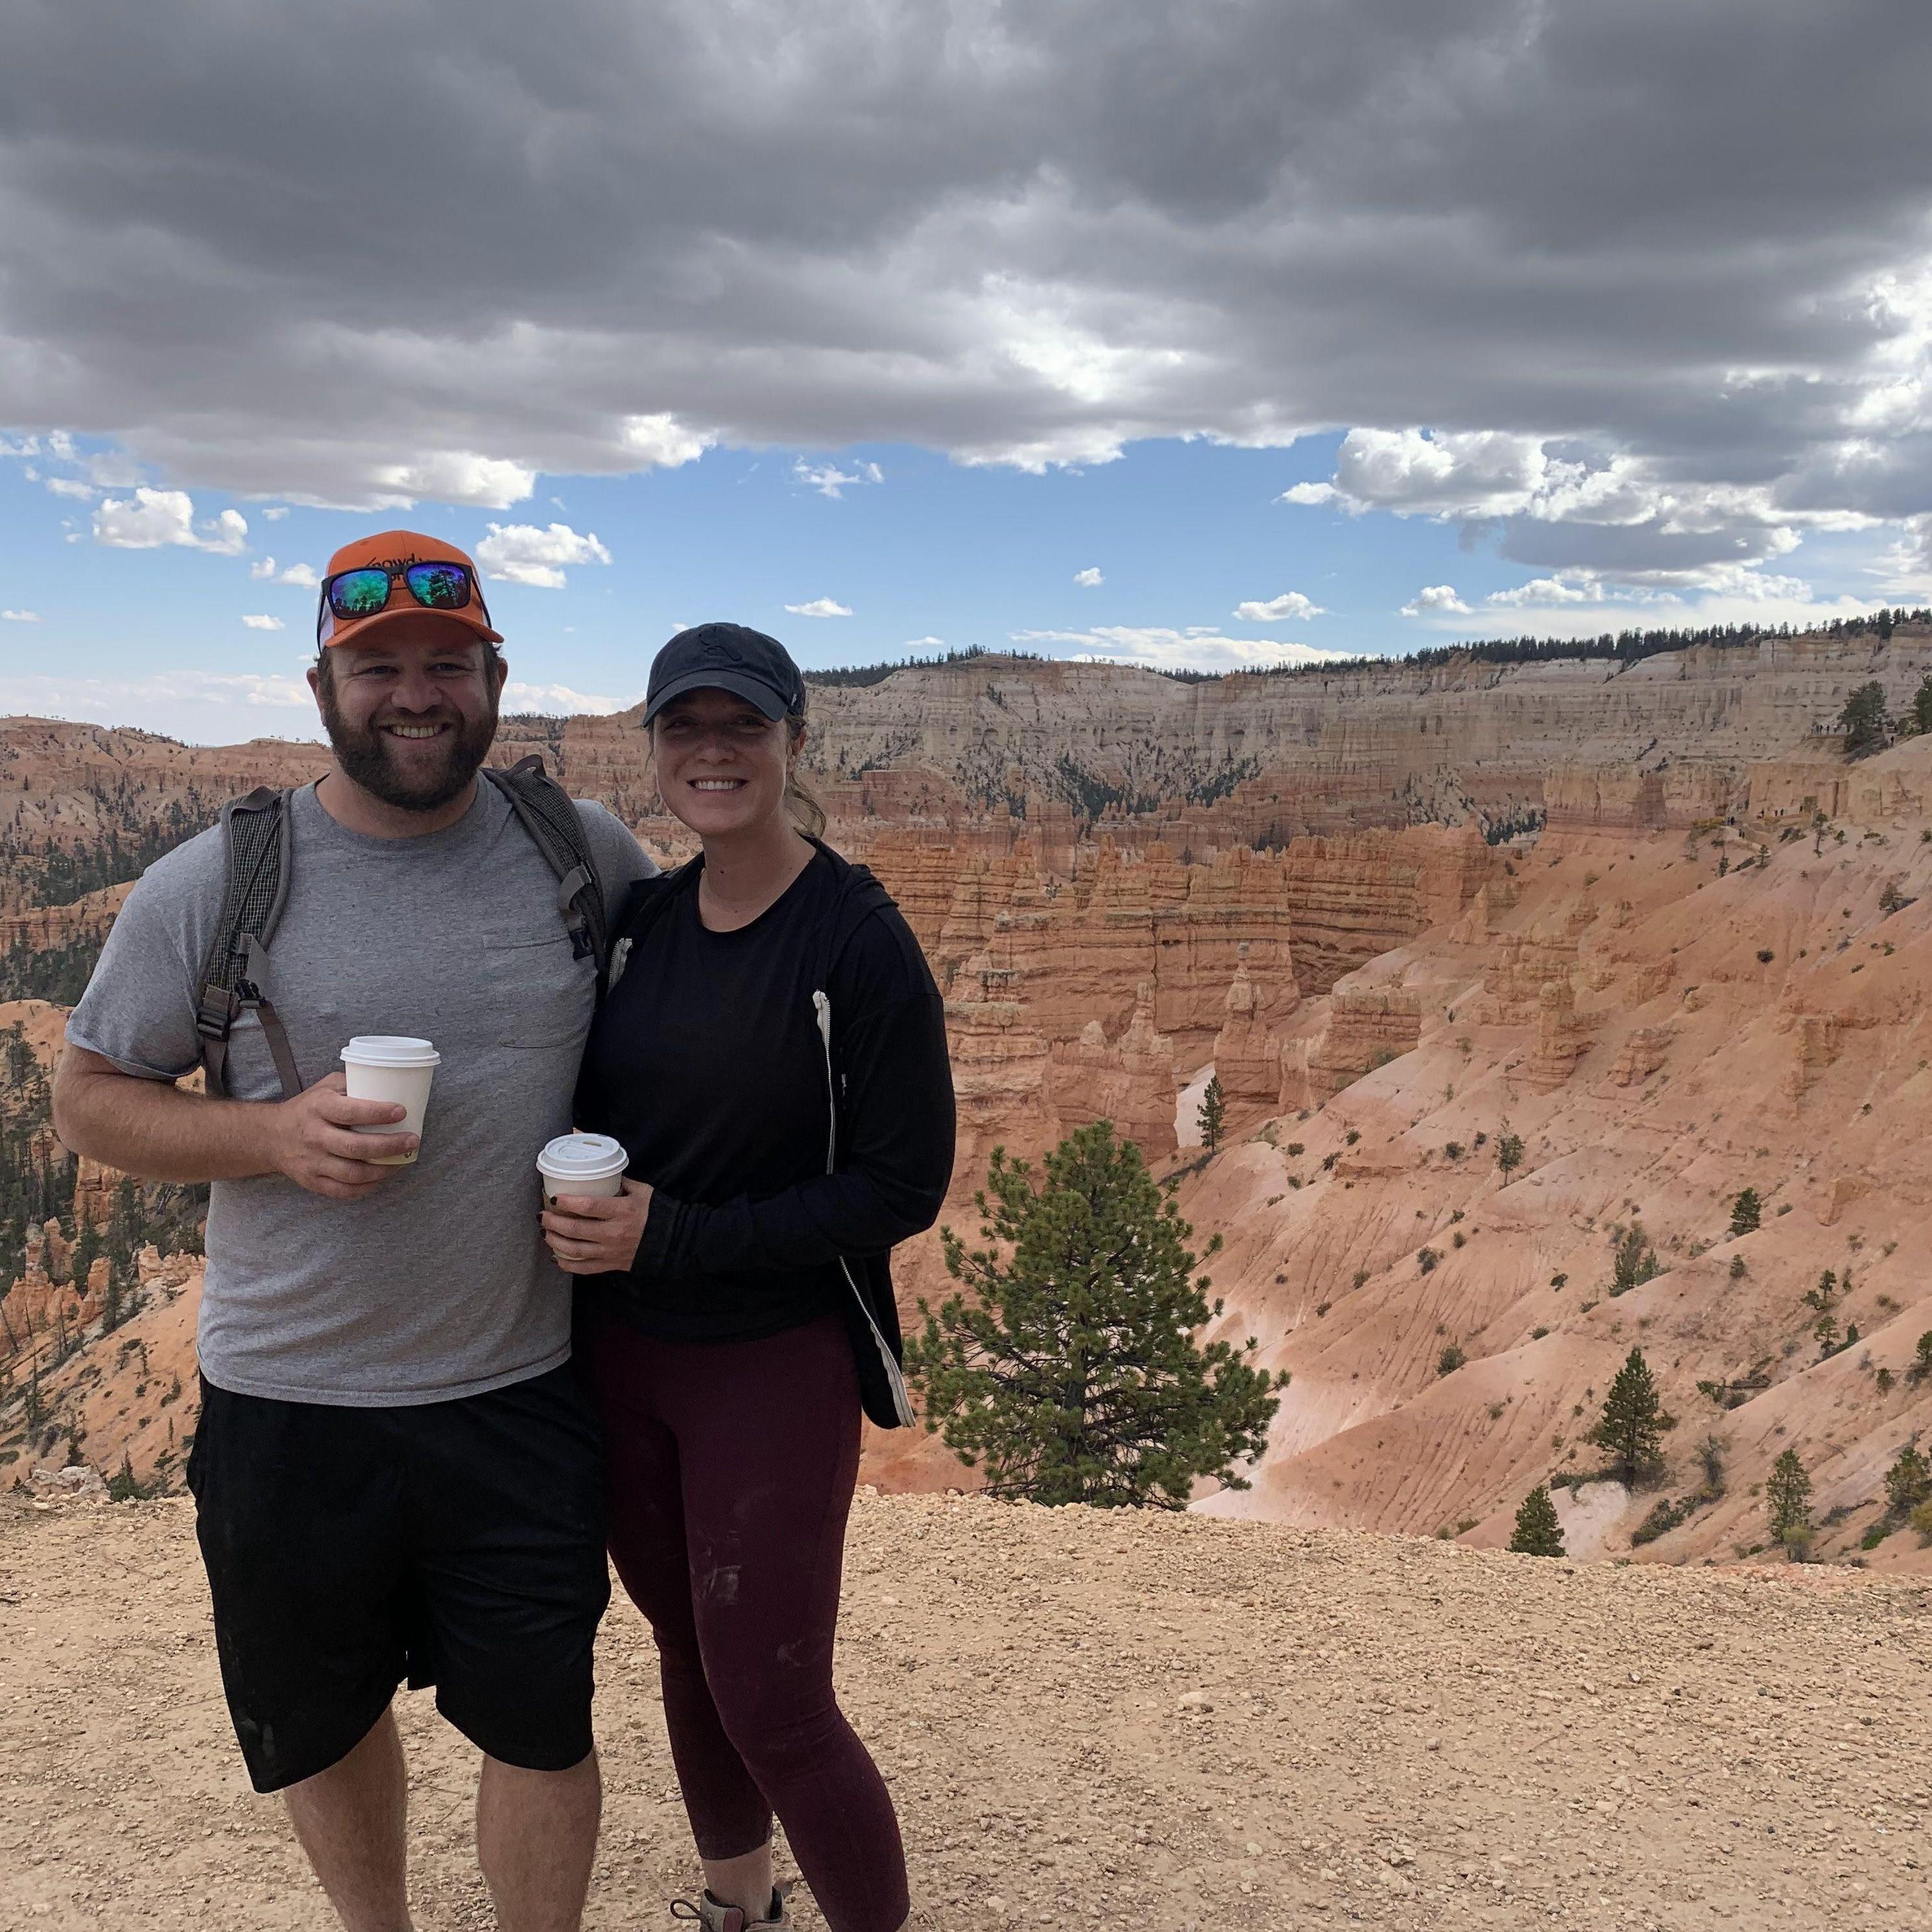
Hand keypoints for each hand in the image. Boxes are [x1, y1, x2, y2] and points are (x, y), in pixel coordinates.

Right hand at [270, 1072, 419, 1199]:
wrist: (270, 1136)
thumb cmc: (308, 1108)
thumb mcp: (326, 1087)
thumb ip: (354, 1083)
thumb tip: (391, 1082)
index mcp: (319, 1108)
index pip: (351, 1112)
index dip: (378, 1113)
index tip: (402, 1112)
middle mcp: (314, 1136)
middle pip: (356, 1147)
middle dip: (389, 1146)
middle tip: (412, 1140)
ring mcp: (313, 1162)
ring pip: (352, 1174)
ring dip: (383, 1170)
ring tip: (402, 1160)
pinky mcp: (312, 1181)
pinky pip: (344, 1191)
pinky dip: (367, 1187)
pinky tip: (382, 1177)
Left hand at [542, 1178, 652, 1275]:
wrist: (675, 1241)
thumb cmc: (658, 1212)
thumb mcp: (641, 1191)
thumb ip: (620, 1182)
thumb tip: (600, 1171)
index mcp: (621, 1211)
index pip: (587, 1206)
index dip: (567, 1202)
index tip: (555, 1198)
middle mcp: (613, 1233)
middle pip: (575, 1229)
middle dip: (553, 1223)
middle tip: (542, 1216)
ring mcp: (610, 1252)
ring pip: (575, 1250)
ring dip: (555, 1242)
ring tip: (545, 1233)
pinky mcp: (611, 1265)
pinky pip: (584, 1269)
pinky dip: (566, 1264)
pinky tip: (556, 1257)